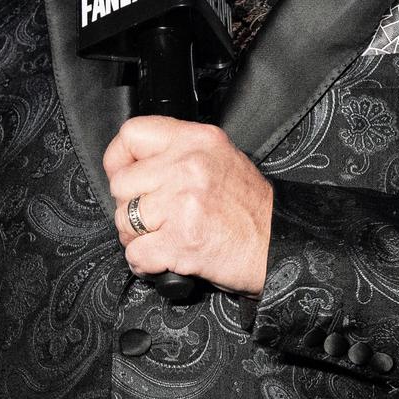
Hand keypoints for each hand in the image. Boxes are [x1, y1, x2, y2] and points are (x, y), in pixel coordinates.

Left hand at [102, 116, 272, 293]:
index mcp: (197, 140)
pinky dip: (144, 263)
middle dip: (129, 207)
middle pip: (121, 183)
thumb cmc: (252, 209)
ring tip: (160, 239)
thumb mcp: (221, 158)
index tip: (124, 175)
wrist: (280, 245)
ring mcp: (183, 203)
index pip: (132, 134)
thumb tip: (137, 165)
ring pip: (124, 220)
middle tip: (151, 218)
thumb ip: (181, 154)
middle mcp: (188, 166)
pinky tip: (161, 260)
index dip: (119, 159)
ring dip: (136, 237)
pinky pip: (136, 253)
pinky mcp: (181, 240)